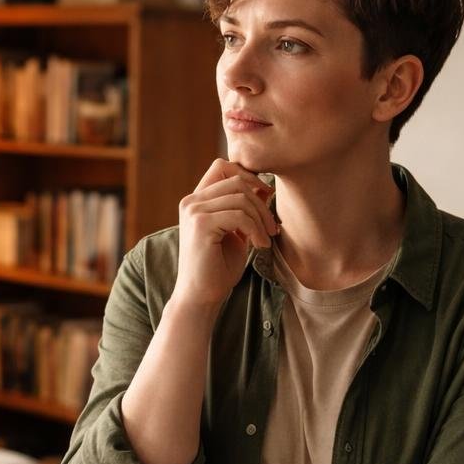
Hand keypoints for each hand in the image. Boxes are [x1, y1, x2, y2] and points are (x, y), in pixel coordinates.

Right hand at [171, 159, 279, 309]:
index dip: (248, 176)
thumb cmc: (218, 268)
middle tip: (272, 227)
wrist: (201, 297)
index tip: (266, 196)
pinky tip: (259, 246)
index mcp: (196, 200)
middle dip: (261, 202)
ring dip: (261, 218)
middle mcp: (191, 202)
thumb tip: (264, 188)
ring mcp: (194, 211)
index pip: (222, 166)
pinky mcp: (200, 225)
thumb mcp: (235, 232)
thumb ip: (243, 209)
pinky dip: (256, 230)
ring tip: (266, 239)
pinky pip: (239, 215)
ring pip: (241, 197)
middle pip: (236, 180)